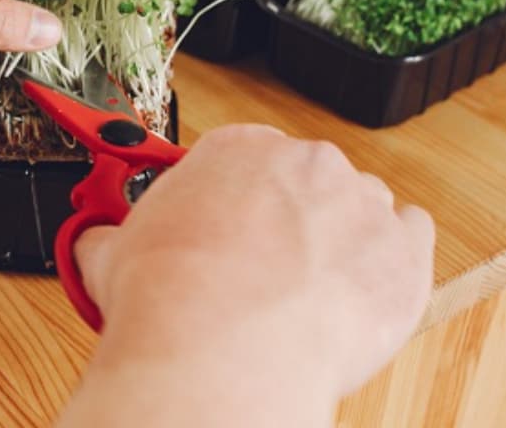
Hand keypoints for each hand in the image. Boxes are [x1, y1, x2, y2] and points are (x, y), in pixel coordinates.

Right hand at [61, 125, 433, 425]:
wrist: (221, 355)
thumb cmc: (173, 300)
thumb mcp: (113, 254)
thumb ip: (112, 236)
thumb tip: (95, 244)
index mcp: (238, 149)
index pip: (245, 158)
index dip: (236, 199)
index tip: (228, 226)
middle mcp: (304, 163)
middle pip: (304, 180)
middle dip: (287, 220)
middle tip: (259, 270)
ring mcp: (361, 204)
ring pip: (358, 208)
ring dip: (340, 240)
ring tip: (306, 294)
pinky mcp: (404, 253)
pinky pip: (410, 236)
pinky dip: (391, 259)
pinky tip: (358, 288)